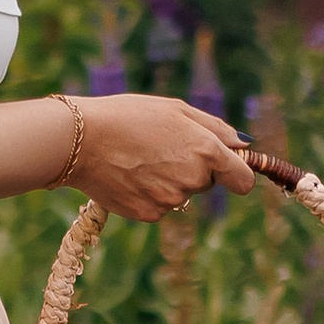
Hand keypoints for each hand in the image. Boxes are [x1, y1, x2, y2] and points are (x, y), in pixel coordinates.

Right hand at [68, 95, 252, 222]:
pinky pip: (159, 207)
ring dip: (167, 181)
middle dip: (192, 169)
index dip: (236, 174)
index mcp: (206, 150)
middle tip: (159, 149)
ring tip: (138, 159)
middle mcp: (193, 178)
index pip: (243, 180)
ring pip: (180, 194)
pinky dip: (148, 194)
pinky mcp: (149, 214)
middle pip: (207, 183)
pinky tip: (129, 175)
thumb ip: (215, 128)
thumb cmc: (127, 116)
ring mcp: (171, 199)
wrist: (80, 140)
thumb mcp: (174, 109)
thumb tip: (242, 144)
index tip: (227, 169)